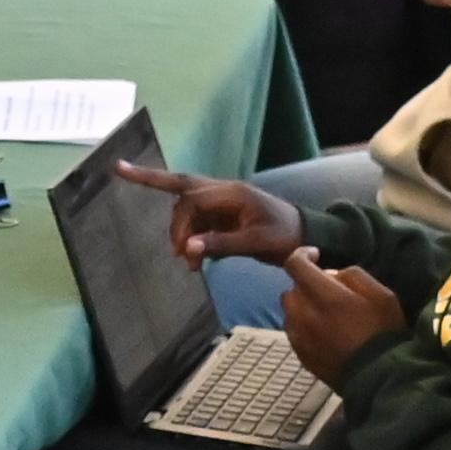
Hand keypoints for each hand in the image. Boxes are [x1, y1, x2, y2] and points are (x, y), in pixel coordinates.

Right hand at [112, 154, 302, 267]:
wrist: (304, 236)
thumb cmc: (284, 237)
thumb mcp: (256, 243)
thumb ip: (221, 244)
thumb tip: (187, 247)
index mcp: (233, 194)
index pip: (193, 200)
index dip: (180, 224)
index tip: (181, 250)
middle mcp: (224, 191)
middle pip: (184, 186)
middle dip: (160, 190)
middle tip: (146, 205)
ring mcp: (222, 202)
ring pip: (188, 206)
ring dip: (182, 232)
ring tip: (189, 263)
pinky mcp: (223, 214)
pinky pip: (198, 221)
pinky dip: (193, 239)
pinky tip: (196, 261)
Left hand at [279, 258, 407, 384]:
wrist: (381, 377)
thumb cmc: (385, 333)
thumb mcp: (382, 294)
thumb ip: (352, 276)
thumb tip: (330, 274)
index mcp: (325, 296)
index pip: (295, 265)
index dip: (302, 255)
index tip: (315, 255)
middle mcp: (305, 316)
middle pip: (290, 290)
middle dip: (305, 285)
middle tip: (328, 291)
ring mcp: (300, 338)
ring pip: (290, 312)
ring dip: (303, 307)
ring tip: (327, 314)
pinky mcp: (300, 355)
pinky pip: (294, 332)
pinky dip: (304, 327)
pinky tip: (325, 333)